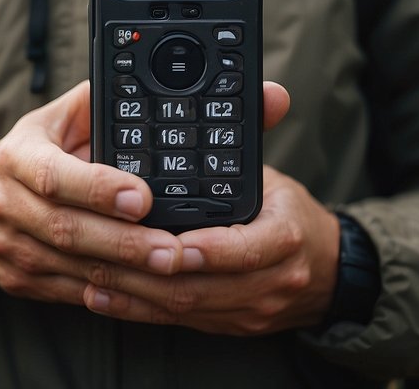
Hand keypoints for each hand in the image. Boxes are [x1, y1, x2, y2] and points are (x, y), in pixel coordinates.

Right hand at [0, 81, 180, 305]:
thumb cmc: (29, 153)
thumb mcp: (52, 119)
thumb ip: (93, 104)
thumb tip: (139, 87)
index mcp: (16, 158)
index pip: (54, 176)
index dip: (99, 189)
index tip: (142, 197)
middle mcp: (7, 205)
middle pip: (68, 230)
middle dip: (125, 243)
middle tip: (172, 250)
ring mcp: (11, 248)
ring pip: (73, 268)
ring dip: (126, 276)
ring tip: (170, 275)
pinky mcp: (20, 282)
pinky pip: (72, 294)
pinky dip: (112, 296)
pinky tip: (146, 294)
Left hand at [80, 164, 340, 334]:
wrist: (325, 276)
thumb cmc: (291, 217)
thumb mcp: (278, 178)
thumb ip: (260, 139)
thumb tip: (269, 92)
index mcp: (284, 240)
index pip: (246, 250)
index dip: (207, 249)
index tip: (171, 242)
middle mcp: (270, 281)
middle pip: (205, 286)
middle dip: (153, 271)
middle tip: (110, 251)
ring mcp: (247, 310)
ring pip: (185, 307)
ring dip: (136, 291)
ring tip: (92, 269)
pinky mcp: (225, 325)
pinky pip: (176, 321)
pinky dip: (137, 309)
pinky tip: (101, 295)